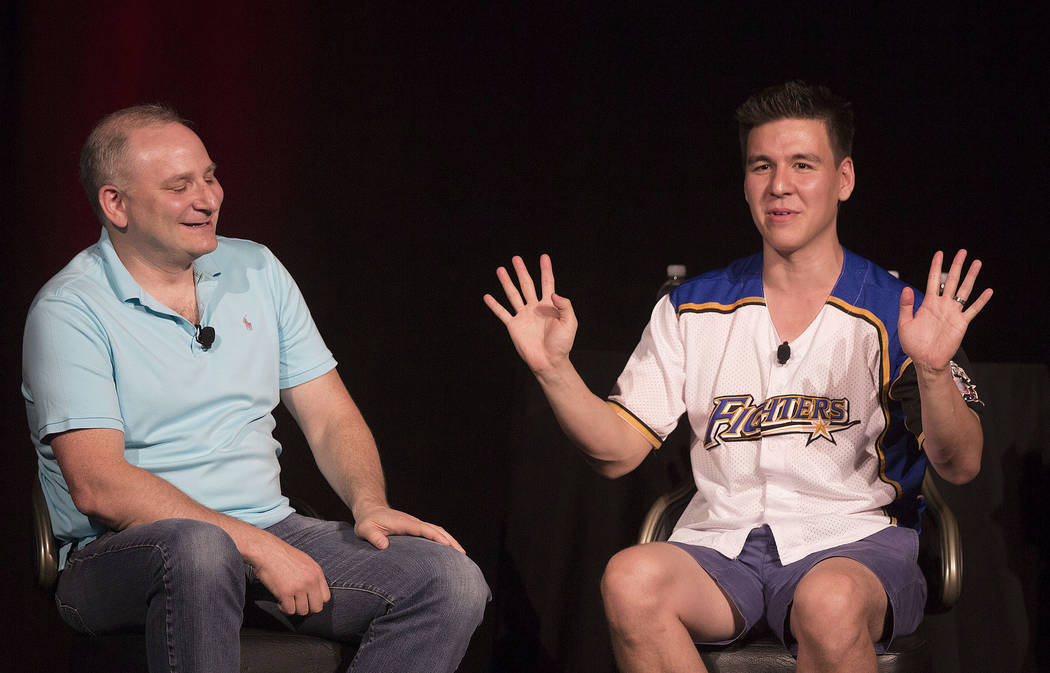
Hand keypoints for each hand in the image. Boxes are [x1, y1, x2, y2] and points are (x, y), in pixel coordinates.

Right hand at [250, 534, 331, 615]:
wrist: (267, 551)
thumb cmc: (283, 555)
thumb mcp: (305, 562)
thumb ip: (312, 576)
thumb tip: (314, 592)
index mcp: (317, 573)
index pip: (326, 597)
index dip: (316, 601)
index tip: (308, 600)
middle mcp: (310, 581)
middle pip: (316, 608)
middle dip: (307, 608)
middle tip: (297, 603)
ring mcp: (298, 587)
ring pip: (302, 611)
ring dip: (294, 608)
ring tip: (287, 600)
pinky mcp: (285, 593)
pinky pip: (289, 610)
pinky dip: (283, 608)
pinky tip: (280, 601)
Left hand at [354, 504, 465, 553]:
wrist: (371, 510)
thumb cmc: (368, 521)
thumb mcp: (365, 529)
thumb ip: (374, 537)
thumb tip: (384, 546)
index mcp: (405, 523)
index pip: (424, 529)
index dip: (436, 537)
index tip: (448, 545)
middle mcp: (414, 523)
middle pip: (437, 530)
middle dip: (450, 541)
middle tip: (462, 555)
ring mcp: (416, 525)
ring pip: (438, 531)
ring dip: (450, 541)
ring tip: (462, 555)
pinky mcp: (416, 529)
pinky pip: (433, 533)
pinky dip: (443, 540)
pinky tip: (449, 551)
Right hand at [483, 254, 576, 373]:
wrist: (549, 361)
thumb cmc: (562, 344)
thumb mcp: (570, 322)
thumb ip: (564, 305)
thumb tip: (553, 292)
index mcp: (550, 306)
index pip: (547, 283)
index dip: (546, 270)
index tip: (544, 257)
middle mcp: (535, 308)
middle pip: (527, 285)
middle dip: (521, 271)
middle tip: (516, 258)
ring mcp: (523, 316)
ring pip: (513, 294)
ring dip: (506, 282)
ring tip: (500, 269)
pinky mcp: (514, 326)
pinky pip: (502, 313)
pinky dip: (494, 305)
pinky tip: (487, 296)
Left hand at [899, 249, 992, 370]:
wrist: (925, 360)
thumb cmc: (913, 343)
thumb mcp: (904, 323)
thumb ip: (906, 306)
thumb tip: (906, 288)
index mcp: (928, 303)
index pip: (932, 280)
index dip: (935, 266)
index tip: (939, 253)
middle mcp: (942, 305)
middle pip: (951, 281)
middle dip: (956, 266)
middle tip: (962, 252)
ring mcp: (953, 313)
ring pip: (964, 291)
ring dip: (971, 277)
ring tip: (977, 263)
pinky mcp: (961, 323)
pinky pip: (973, 310)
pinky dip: (981, 301)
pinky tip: (988, 291)